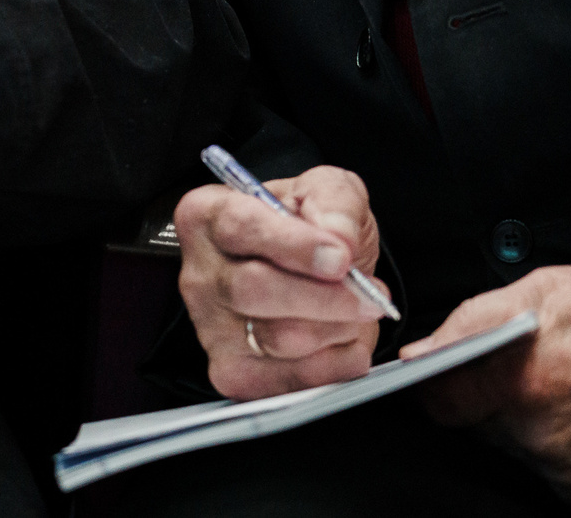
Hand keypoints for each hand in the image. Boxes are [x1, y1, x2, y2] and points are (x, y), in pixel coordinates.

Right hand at [174, 166, 390, 399]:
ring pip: (277, 339)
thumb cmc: (307, 226)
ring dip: (336, 328)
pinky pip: (289, 380)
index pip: (241, 227)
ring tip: (358, 310)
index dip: (294, 245)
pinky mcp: (232, 374)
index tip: (340, 257)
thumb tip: (339, 238)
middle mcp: (200, 274)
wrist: (310, 269)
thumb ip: (334, 201)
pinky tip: (344, 340)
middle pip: (253, 291)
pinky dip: (333, 364)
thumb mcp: (327, 190)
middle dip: (324, 297)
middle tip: (369, 294)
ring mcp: (210, 330)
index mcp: (209, 215)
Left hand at [403, 259, 570, 505]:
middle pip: (478, 423)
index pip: (441, 403)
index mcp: (524, 382)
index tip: (450, 367)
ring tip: (566, 378)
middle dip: (490, 392)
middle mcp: (543, 436)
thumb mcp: (543, 288)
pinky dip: (554, 438)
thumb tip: (419, 352)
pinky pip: (547, 464)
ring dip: (523, 416)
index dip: (440, 380)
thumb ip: (469, 323)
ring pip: (512, 444)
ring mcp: (569, 468)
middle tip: (531, 359)